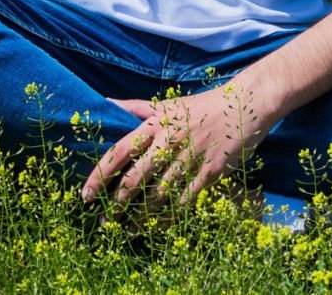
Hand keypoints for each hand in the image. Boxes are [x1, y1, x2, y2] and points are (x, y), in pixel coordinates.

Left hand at [81, 84, 277, 209]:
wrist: (245, 104)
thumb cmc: (202, 106)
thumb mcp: (167, 104)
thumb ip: (135, 107)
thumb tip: (105, 102)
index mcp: (155, 124)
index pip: (120, 151)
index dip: (100, 175)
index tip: (85, 195)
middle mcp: (169, 140)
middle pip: (136, 178)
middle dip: (117, 204)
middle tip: (105, 223)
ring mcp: (191, 156)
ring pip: (159, 193)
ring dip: (142, 215)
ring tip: (128, 230)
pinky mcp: (211, 170)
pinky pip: (186, 199)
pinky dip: (171, 215)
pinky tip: (160, 226)